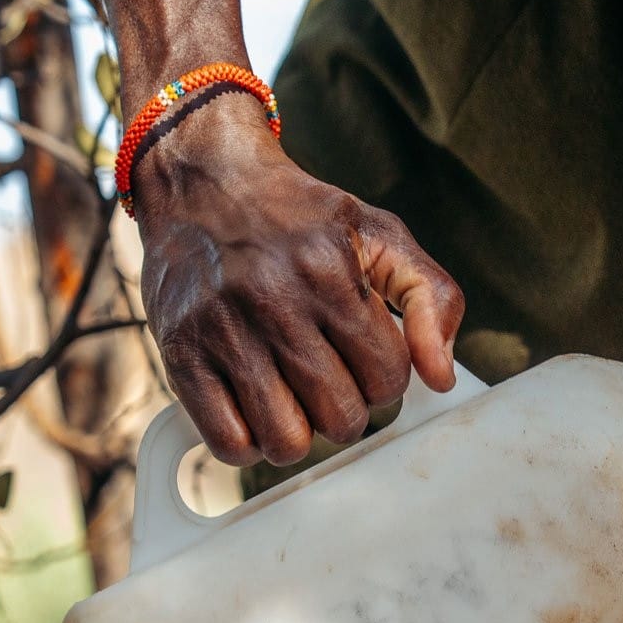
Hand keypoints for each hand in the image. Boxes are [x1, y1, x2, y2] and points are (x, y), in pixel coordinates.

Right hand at [134, 100, 465, 465]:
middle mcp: (276, 303)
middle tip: (330, 380)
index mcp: (331, 275)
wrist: (202, 180)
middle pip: (342, 417)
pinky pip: (227, 442)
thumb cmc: (297, 215)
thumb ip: (433, 297)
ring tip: (293, 400)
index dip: (385, 377)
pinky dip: (249, 442)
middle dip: (347, 409)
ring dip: (300, 433)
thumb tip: (442, 378)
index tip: (364, 357)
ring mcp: (224, 331)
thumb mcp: (379, 234)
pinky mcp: (180, 353)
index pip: (388, 378)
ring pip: (287, 441)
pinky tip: (254, 410)